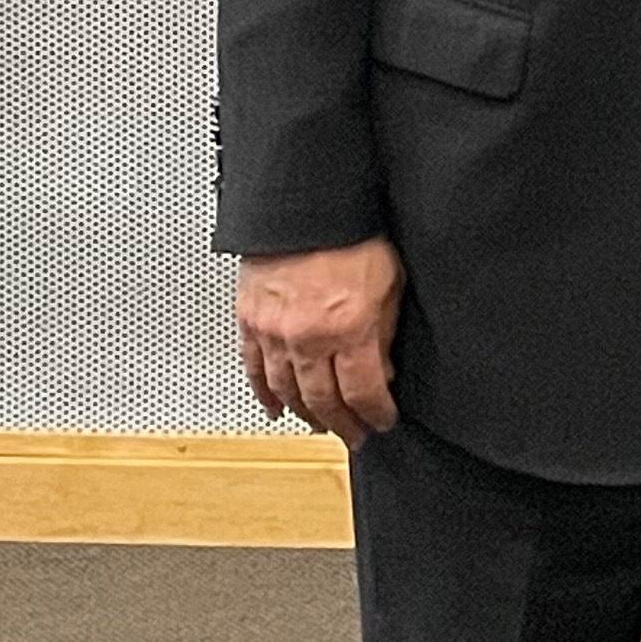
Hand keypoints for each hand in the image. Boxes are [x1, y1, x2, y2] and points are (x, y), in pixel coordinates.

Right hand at [236, 237, 403, 443]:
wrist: (307, 205)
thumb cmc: (353, 232)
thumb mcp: (390, 281)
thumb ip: (385, 330)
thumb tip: (383, 369)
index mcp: (349, 328)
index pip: (363, 392)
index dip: (375, 415)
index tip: (383, 422)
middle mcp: (308, 337)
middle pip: (323, 400)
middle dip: (342, 424)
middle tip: (354, 436)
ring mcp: (274, 332)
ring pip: (287, 391)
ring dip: (305, 414)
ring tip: (321, 425)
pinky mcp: (250, 322)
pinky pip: (254, 369)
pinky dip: (264, 393)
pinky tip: (274, 407)